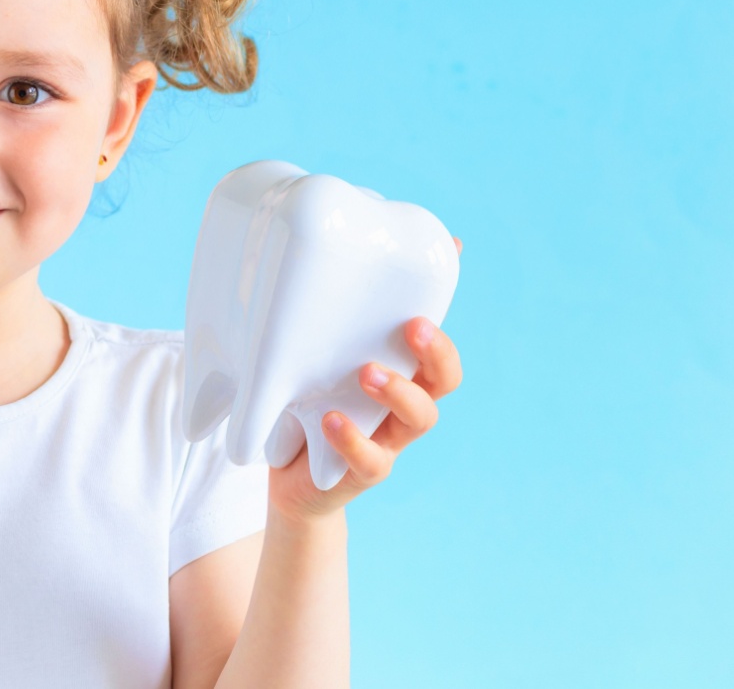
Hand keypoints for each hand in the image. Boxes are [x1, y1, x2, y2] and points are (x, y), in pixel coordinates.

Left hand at [266, 236, 464, 523]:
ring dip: (400, 392)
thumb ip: (319, 321)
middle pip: (445, 378)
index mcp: (397, 370)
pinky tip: (331, 420)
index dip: (445, 295)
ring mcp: (386, 439)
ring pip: (421, 418)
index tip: (445, 271)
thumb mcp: (309, 357)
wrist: (288, 480)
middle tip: (414, 327)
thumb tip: (318, 253)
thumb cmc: (303, 402)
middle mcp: (401, 404)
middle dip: (439, 351)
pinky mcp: (359, 473)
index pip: (435, 338)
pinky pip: (373, 462)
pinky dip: (354, 441)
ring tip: (367, 373)